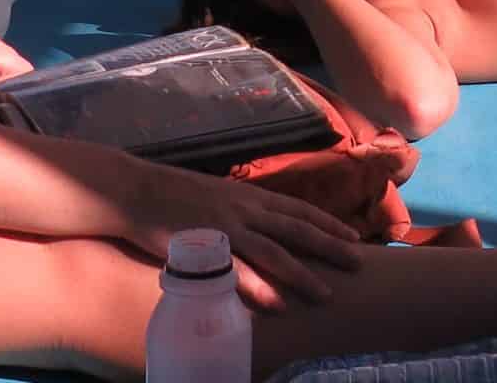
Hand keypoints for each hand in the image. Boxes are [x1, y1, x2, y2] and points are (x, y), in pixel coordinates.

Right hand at [122, 159, 361, 310]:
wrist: (137, 191)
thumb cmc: (176, 194)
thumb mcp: (218, 194)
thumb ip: (242, 209)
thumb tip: (263, 222)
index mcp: (248, 195)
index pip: (298, 209)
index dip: (328, 223)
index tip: (353, 237)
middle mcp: (244, 208)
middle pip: (297, 229)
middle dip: (330, 247)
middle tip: (359, 263)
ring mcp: (226, 228)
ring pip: (275, 252)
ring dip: (303, 275)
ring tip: (326, 294)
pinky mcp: (206, 247)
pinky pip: (239, 272)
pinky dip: (260, 288)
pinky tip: (277, 305)